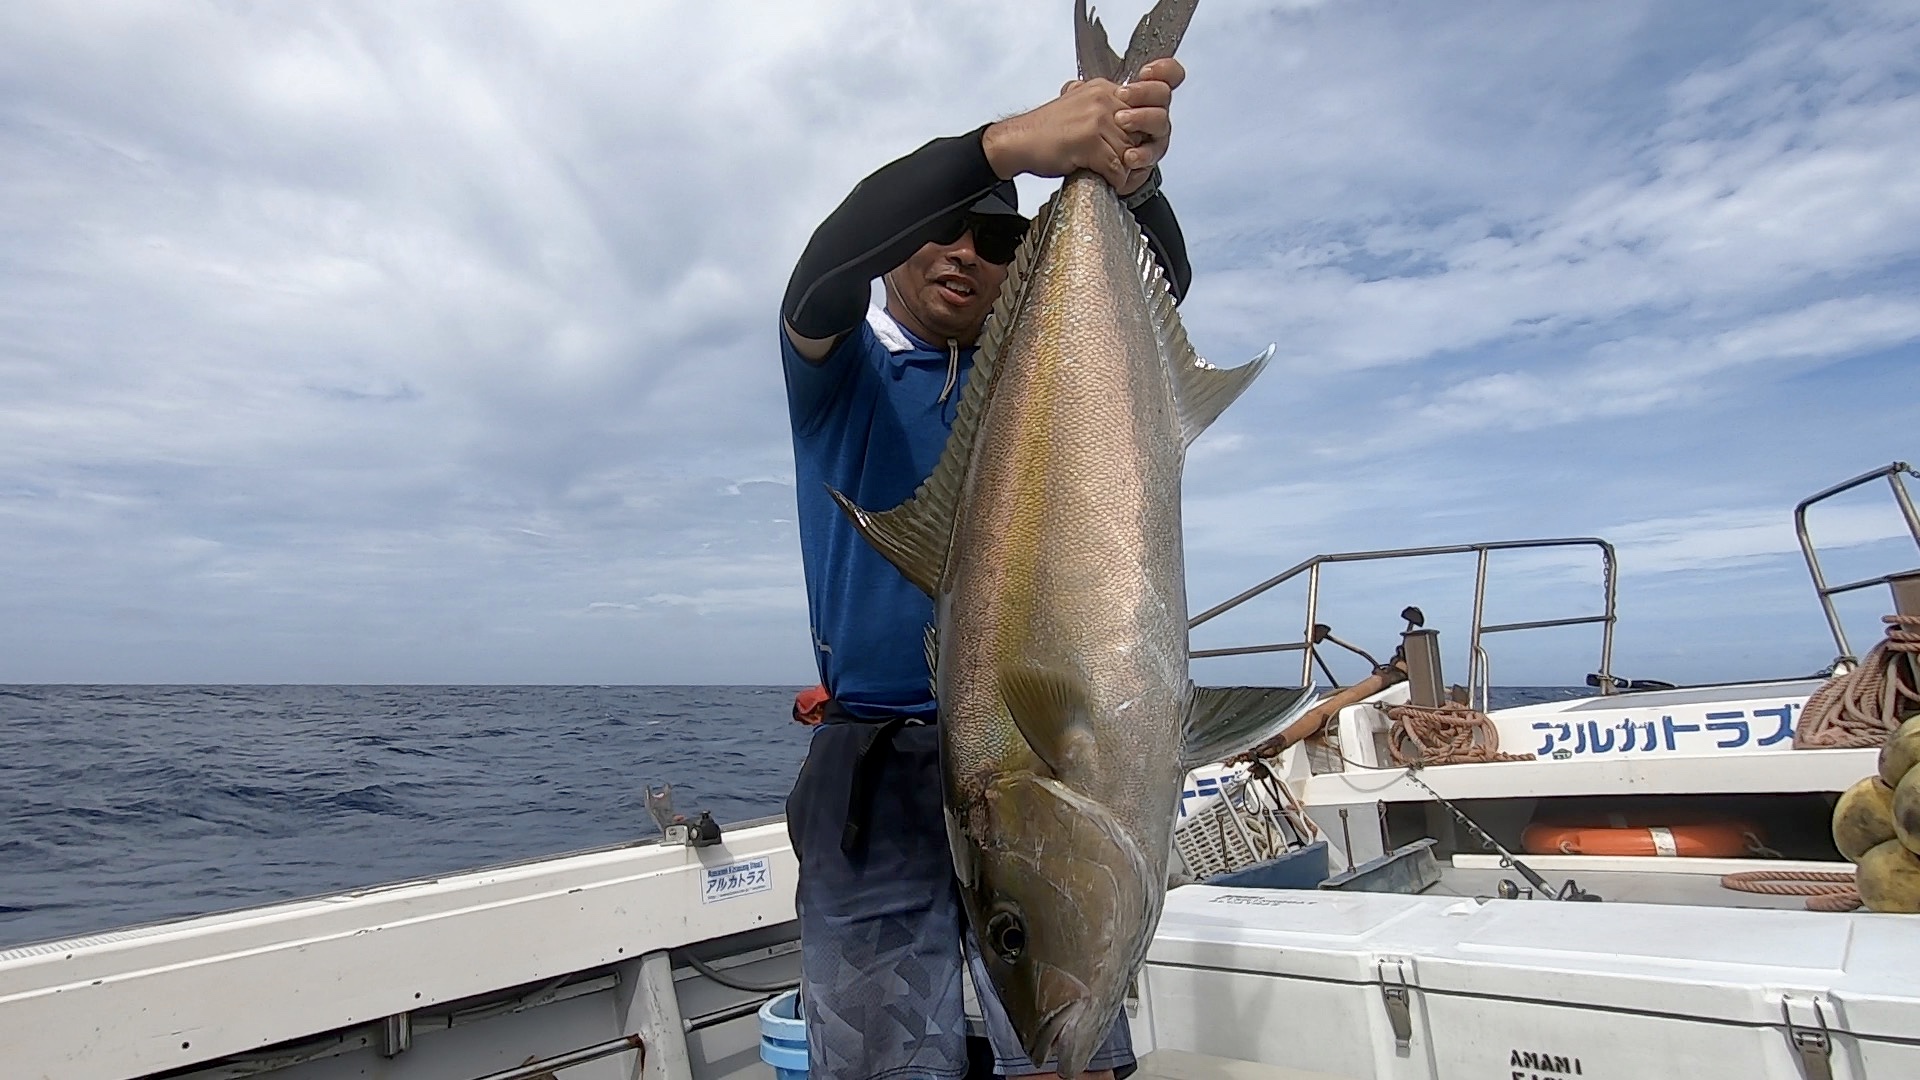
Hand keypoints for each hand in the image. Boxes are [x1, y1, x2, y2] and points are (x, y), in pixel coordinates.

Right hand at [982, 58, 1183, 193]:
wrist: (1016, 142)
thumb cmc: (1044, 132)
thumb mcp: (1077, 105)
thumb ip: (1103, 106)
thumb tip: (1126, 119)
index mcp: (1105, 89)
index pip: (1152, 96)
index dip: (1154, 120)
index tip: (1147, 140)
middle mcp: (1105, 99)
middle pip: (1143, 132)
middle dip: (1138, 155)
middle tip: (1126, 166)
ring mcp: (1098, 119)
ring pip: (1132, 152)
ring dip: (1125, 171)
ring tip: (1112, 176)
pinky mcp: (1090, 141)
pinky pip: (1117, 168)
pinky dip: (1114, 181)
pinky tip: (1103, 180)